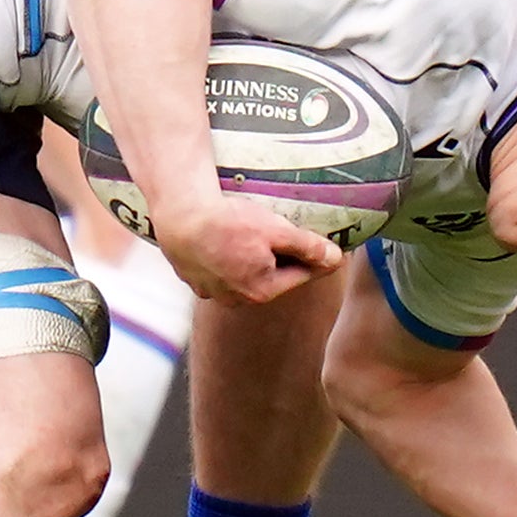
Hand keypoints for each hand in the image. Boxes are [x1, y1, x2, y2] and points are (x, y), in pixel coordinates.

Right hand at [152, 192, 347, 305]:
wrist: (179, 217)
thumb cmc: (229, 223)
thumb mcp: (276, 230)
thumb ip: (307, 247)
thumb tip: (336, 260)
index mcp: (263, 290)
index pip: (302, 274)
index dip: (316, 257)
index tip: (328, 246)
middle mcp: (238, 299)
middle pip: (273, 276)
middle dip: (281, 258)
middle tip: (283, 233)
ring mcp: (213, 293)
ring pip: (245, 275)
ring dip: (252, 259)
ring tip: (248, 234)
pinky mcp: (194, 281)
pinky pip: (220, 272)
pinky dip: (226, 259)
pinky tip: (223, 240)